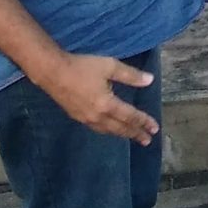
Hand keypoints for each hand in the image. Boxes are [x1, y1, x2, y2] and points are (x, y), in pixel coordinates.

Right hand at [38, 52, 159, 143]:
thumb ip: (130, 75)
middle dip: (135, 134)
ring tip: (131, 136)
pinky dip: (108, 131)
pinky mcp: (77, 117)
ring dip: (122, 134)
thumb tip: (150, 81)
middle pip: (120, 128)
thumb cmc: (82, 67)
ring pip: (108, 131)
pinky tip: (109, 129)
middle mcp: (98, 116)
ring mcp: (86, 119)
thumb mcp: (109, 66)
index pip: (130, 116)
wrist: (52, 72)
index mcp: (107, 104)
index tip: (154, 128)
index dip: (143, 122)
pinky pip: (97, 128)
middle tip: (147, 140)